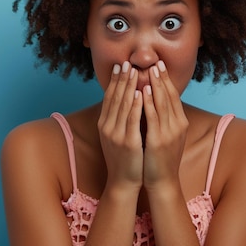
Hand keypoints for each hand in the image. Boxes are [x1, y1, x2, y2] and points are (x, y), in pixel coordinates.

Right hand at [98, 61, 143, 190]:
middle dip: (122, 79)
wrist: (123, 182)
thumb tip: (124, 100)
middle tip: (127, 63)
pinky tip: (140, 93)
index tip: (120, 66)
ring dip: (129, 87)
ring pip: (122, 106)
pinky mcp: (128, 143)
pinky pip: (132, 120)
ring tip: (134, 72)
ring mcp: (116, 135)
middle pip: (115, 98)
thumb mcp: (117, 135)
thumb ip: (119, 118)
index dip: (115, 81)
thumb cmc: (124, 158)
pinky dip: (135, 105)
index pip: (109, 98)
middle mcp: (107, 127)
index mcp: (104, 124)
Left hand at [142, 60, 188, 189]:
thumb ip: (164, 119)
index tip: (160, 65)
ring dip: (155, 85)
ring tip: (148, 70)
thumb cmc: (161, 158)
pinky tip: (142, 92)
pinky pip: (152, 117)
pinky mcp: (158, 140)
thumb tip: (157, 101)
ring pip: (162, 103)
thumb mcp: (166, 135)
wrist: (162, 181)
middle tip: (155, 62)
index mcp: (180, 123)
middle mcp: (177, 125)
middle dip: (161, 78)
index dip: (166, 80)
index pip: (173, 96)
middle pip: (169, 96)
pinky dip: (148, 103)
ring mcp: (169, 133)